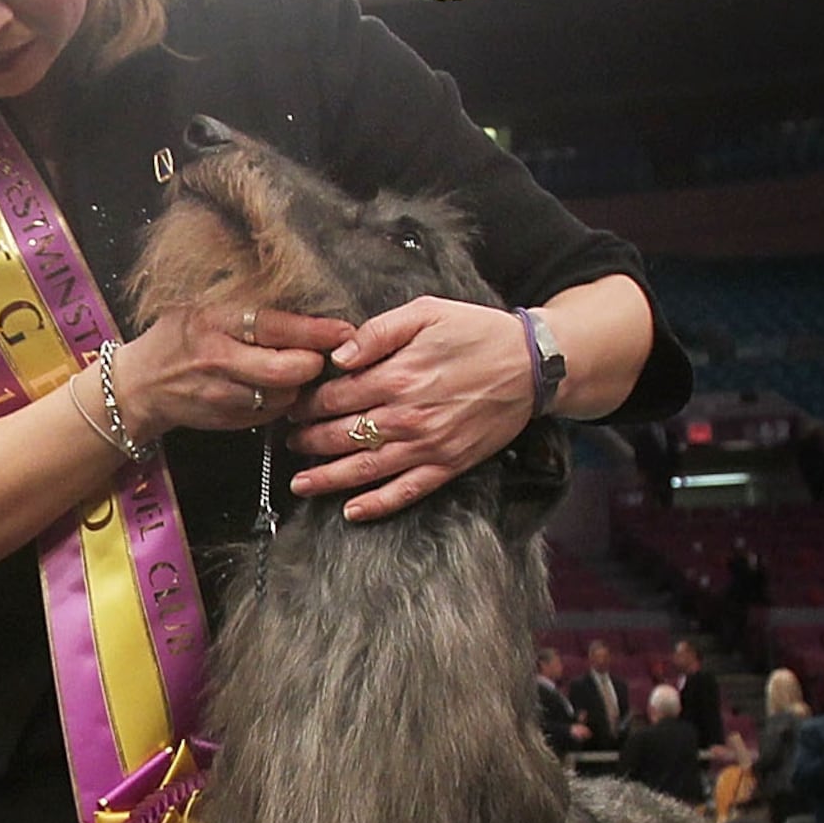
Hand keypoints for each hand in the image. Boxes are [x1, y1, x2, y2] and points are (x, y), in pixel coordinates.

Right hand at [111, 276, 350, 436]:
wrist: (140, 384)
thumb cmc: (176, 335)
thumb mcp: (201, 302)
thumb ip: (245, 296)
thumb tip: (300, 282)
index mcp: (214, 321)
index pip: (276, 328)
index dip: (316, 332)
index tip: (344, 330)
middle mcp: (219, 360)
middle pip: (287, 371)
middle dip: (313, 363)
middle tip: (322, 352)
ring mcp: (224, 395)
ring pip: (285, 396)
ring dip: (299, 384)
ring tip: (296, 367)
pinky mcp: (229, 420)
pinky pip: (272, 413)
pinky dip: (280, 400)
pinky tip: (273, 385)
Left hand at [287, 296, 539, 519]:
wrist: (532, 364)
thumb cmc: (477, 333)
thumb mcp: (426, 312)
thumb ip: (377, 332)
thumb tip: (338, 356)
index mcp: (397, 377)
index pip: (335, 397)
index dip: (308, 404)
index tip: (294, 407)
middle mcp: (407, 417)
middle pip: (342, 436)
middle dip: (309, 441)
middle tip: (291, 442)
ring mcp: (427, 446)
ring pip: (365, 470)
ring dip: (327, 480)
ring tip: (300, 484)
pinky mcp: (448, 465)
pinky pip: (405, 492)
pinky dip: (376, 505)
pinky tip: (351, 510)